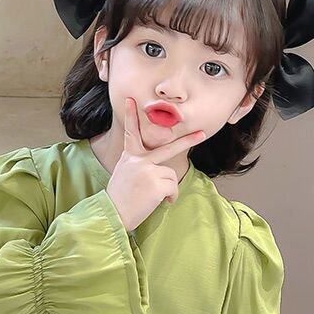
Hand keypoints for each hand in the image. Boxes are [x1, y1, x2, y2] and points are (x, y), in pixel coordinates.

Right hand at [105, 97, 205, 231]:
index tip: (130, 100)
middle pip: (168, 148)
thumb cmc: (118, 197)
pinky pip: (173, 187)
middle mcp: (139, 160)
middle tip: (202, 133)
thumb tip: (157, 169)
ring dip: (167, 189)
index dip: (130, 116)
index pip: (131, 133)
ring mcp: (148, 169)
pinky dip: (170, 197)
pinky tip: (159, 202)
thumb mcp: (123, 174)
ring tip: (154, 197)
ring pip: (171, 175)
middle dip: (187, 141)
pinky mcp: (156, 181)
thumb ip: (137, 165)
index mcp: (129, 157)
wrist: (112, 213)